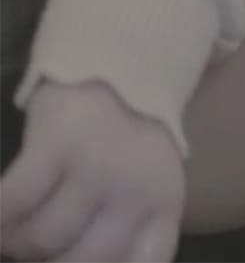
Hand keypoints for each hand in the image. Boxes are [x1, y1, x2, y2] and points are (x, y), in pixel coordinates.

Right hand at [0, 81, 183, 261]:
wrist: (121, 68)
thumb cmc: (128, 143)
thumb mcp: (151, 188)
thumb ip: (138, 234)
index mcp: (163, 204)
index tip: (67, 259)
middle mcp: (136, 189)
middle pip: (81, 260)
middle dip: (47, 262)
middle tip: (33, 250)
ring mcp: (97, 166)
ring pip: (41, 237)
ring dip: (16, 243)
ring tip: (13, 232)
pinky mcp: (57, 144)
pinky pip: (13, 201)